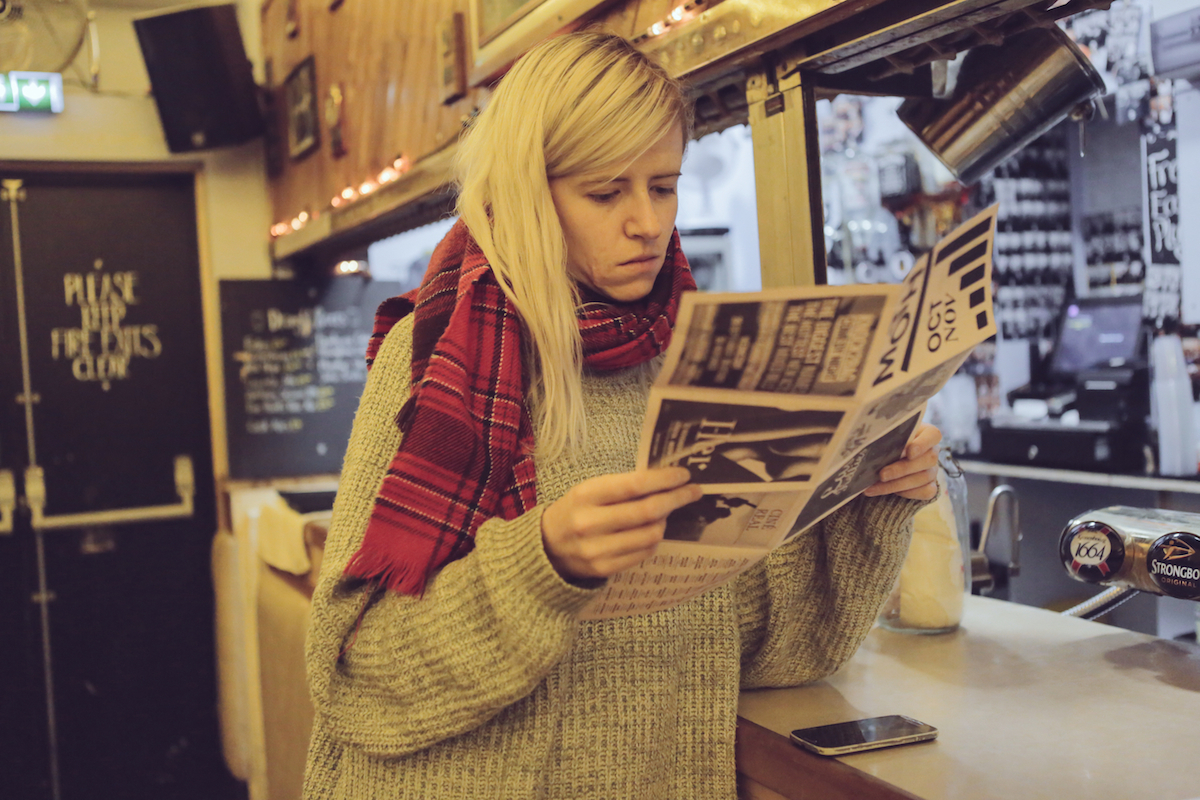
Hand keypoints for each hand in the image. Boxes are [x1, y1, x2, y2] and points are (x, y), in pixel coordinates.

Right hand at [541, 467, 702, 580]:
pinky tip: (652, 530)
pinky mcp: (604, 568)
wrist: (546, 547)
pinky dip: (654, 539)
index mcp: (585, 495)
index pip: (633, 485)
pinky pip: (643, 553)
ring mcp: (597, 549)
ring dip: (665, 520)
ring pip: (650, 534)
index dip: (663, 479)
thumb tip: (666, 479)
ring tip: (666, 511)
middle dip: (676, 498)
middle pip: (647, 511)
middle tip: (693, 491)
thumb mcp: (589, 490)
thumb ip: (622, 485)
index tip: (684, 474)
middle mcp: (590, 523)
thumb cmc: (575, 510)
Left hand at [861, 423, 941, 500]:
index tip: (909, 452)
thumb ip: (886, 437)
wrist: (884, 461)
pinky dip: (907, 493)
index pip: (933, 435)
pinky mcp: (930, 486)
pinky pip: (926, 492)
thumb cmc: (885, 442)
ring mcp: (933, 470)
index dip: (923, 444)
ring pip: (924, 478)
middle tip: (882, 474)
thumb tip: (873, 442)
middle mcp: (932, 451)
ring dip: (897, 484)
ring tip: (874, 486)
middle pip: (928, 459)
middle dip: (902, 469)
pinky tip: (888, 492)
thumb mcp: (886, 436)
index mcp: (925, 433)